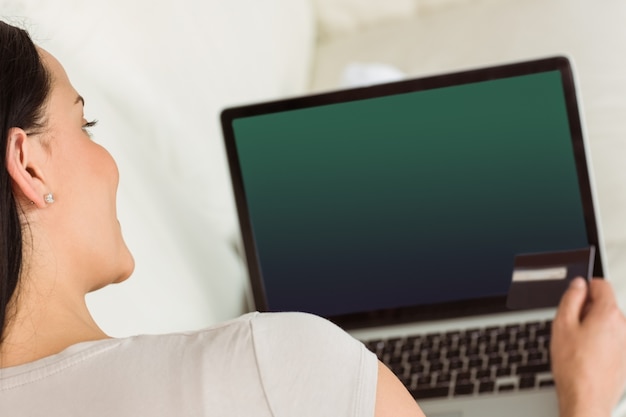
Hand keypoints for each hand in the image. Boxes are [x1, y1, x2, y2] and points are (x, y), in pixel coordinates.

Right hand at [551, 277, 625, 416]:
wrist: (586, 399)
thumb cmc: (574, 366)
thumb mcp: (562, 325)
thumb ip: (571, 299)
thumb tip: (578, 285)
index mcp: (608, 314)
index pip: (601, 285)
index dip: (584, 288)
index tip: (574, 298)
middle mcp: (623, 326)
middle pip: (605, 305)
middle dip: (587, 310)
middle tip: (570, 327)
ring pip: (608, 324)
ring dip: (593, 327)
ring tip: (577, 345)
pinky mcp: (625, 357)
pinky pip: (612, 340)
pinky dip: (600, 343)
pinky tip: (587, 356)